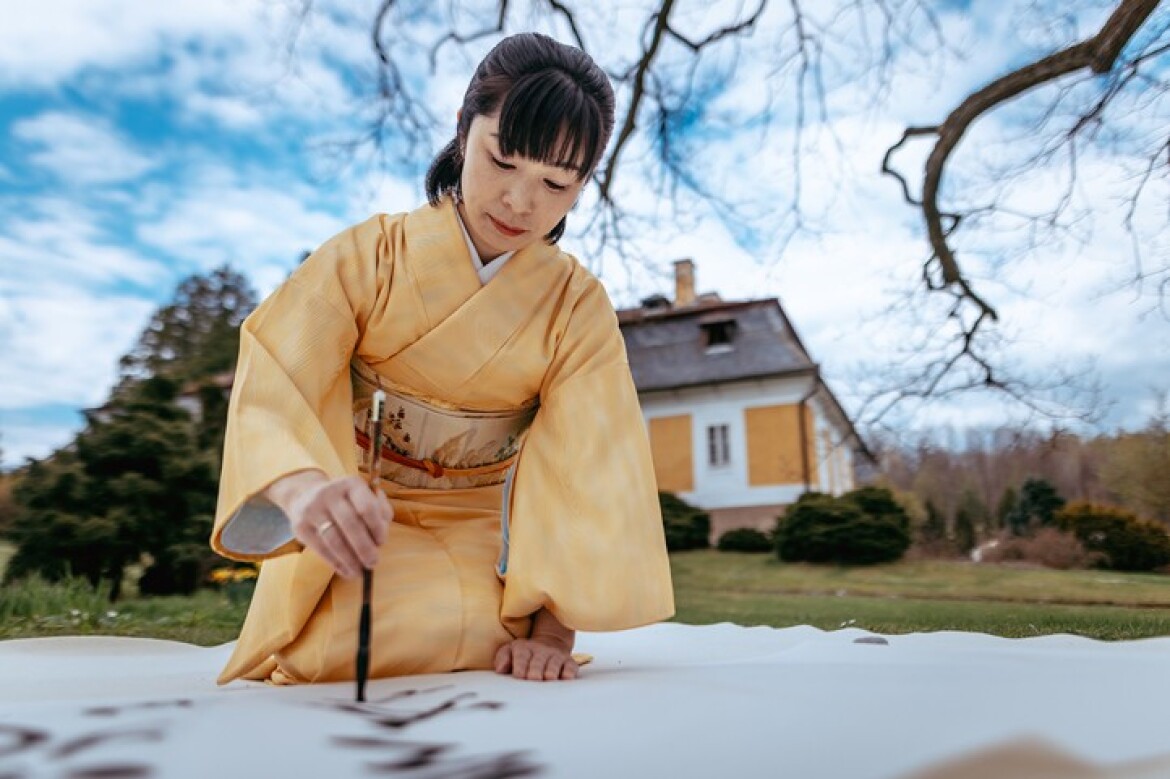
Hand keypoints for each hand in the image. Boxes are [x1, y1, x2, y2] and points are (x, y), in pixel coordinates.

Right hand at [267, 470, 392, 578]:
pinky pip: (321, 548)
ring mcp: (312, 509)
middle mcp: (330, 493)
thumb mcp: (365, 498)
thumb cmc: (346, 501)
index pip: (367, 507)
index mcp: (351, 484)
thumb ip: (380, 513)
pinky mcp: (300, 526)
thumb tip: (380, 539)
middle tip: (373, 562)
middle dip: (364, 547)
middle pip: (350, 524)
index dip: (376, 527)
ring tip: (360, 572)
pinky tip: (346, 571)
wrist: (305, 495)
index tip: (381, 542)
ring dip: (350, 559)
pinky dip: (336, 563)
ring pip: (334, 539)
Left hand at [494, 637, 578, 680]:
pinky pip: (571, 667)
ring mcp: (556, 655)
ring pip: (554, 664)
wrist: (550, 642)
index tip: (519, 676)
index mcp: (524, 648)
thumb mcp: (510, 650)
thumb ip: (502, 658)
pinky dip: (569, 673)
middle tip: (533, 678)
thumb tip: (500, 669)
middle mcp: (541, 650)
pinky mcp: (569, 661)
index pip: (521, 656)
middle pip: (538, 661)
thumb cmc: (525, 654)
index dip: (520, 665)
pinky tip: (565, 679)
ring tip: (548, 679)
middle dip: (536, 670)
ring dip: (551, 672)